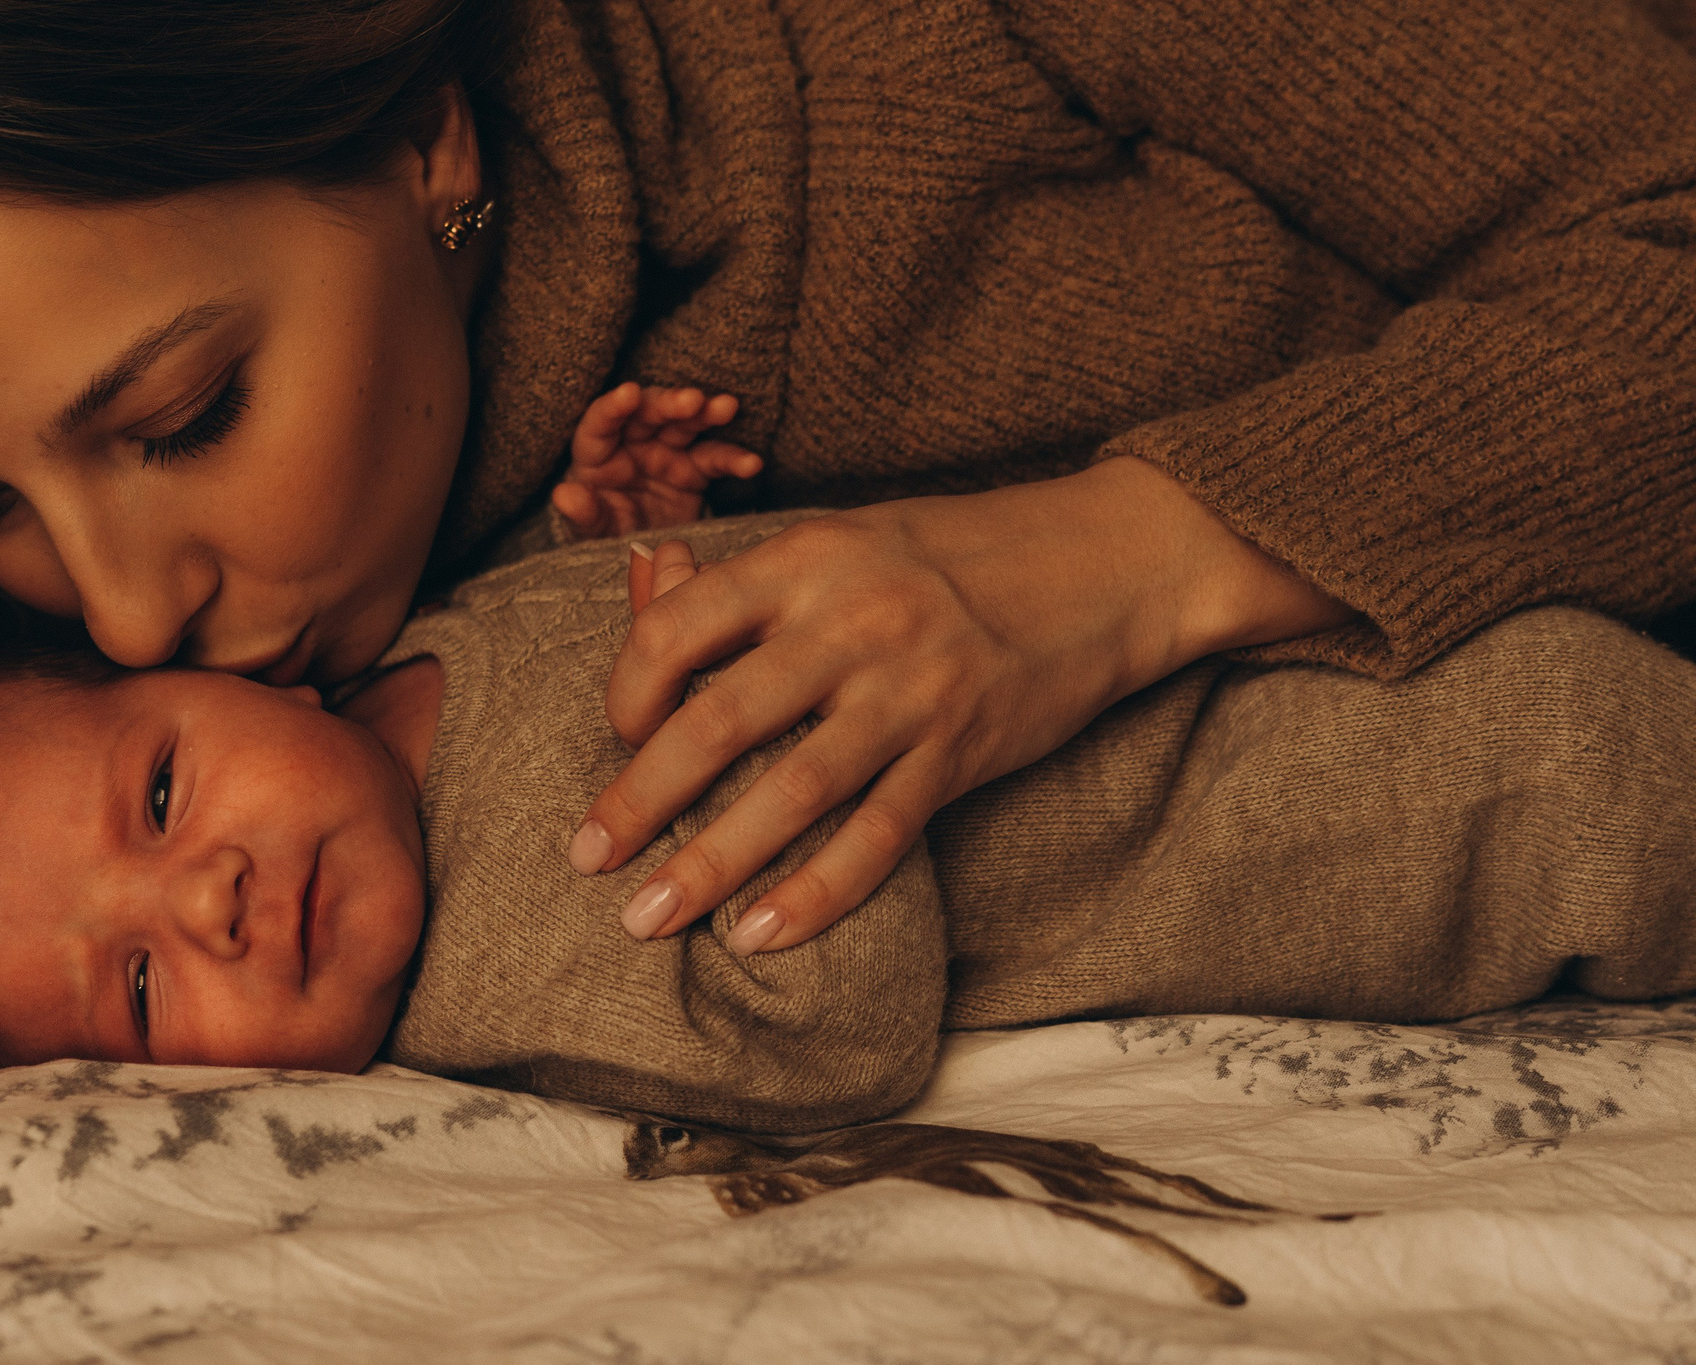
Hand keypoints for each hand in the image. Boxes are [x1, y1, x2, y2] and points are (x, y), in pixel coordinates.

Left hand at [551, 382, 762, 538]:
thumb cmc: (606, 535)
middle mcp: (632, 444)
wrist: (636, 556)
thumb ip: (583, 514)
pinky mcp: (694, 470)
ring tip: (727, 407)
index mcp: (598, 453)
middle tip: (691, 400)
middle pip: (649, 414)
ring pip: (686, 425)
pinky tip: (751, 464)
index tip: (630, 393)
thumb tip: (564, 494)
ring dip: (706, 413)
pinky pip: (715, 459)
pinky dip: (734, 460)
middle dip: (670, 403)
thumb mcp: (592, 530)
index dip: (614, 406)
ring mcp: (666, 453)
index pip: (601, 422)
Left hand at [572, 457, 1353, 952]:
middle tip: (586, 859)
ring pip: (792, 791)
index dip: (627, 690)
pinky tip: (761, 934)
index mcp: (809, 558)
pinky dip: (817, 892)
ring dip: (708, 862)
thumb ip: (747, 578)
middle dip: (639, 798)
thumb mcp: (847, 537)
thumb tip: (639, 582)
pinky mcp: (963, 751)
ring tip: (647, 918)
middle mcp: (856, 621)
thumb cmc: (957, 553)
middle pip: (719, 720)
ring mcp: (913, 691)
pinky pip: (878, 835)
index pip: (681, 626)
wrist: (1109, 560)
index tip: (616, 736)